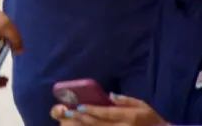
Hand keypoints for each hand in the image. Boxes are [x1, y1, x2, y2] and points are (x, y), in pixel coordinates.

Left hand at [50, 96, 166, 125]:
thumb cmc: (151, 119)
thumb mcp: (142, 105)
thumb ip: (126, 100)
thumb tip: (110, 96)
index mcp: (128, 117)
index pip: (106, 113)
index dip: (92, 110)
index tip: (79, 107)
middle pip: (98, 124)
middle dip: (82, 119)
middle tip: (68, 113)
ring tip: (70, 121)